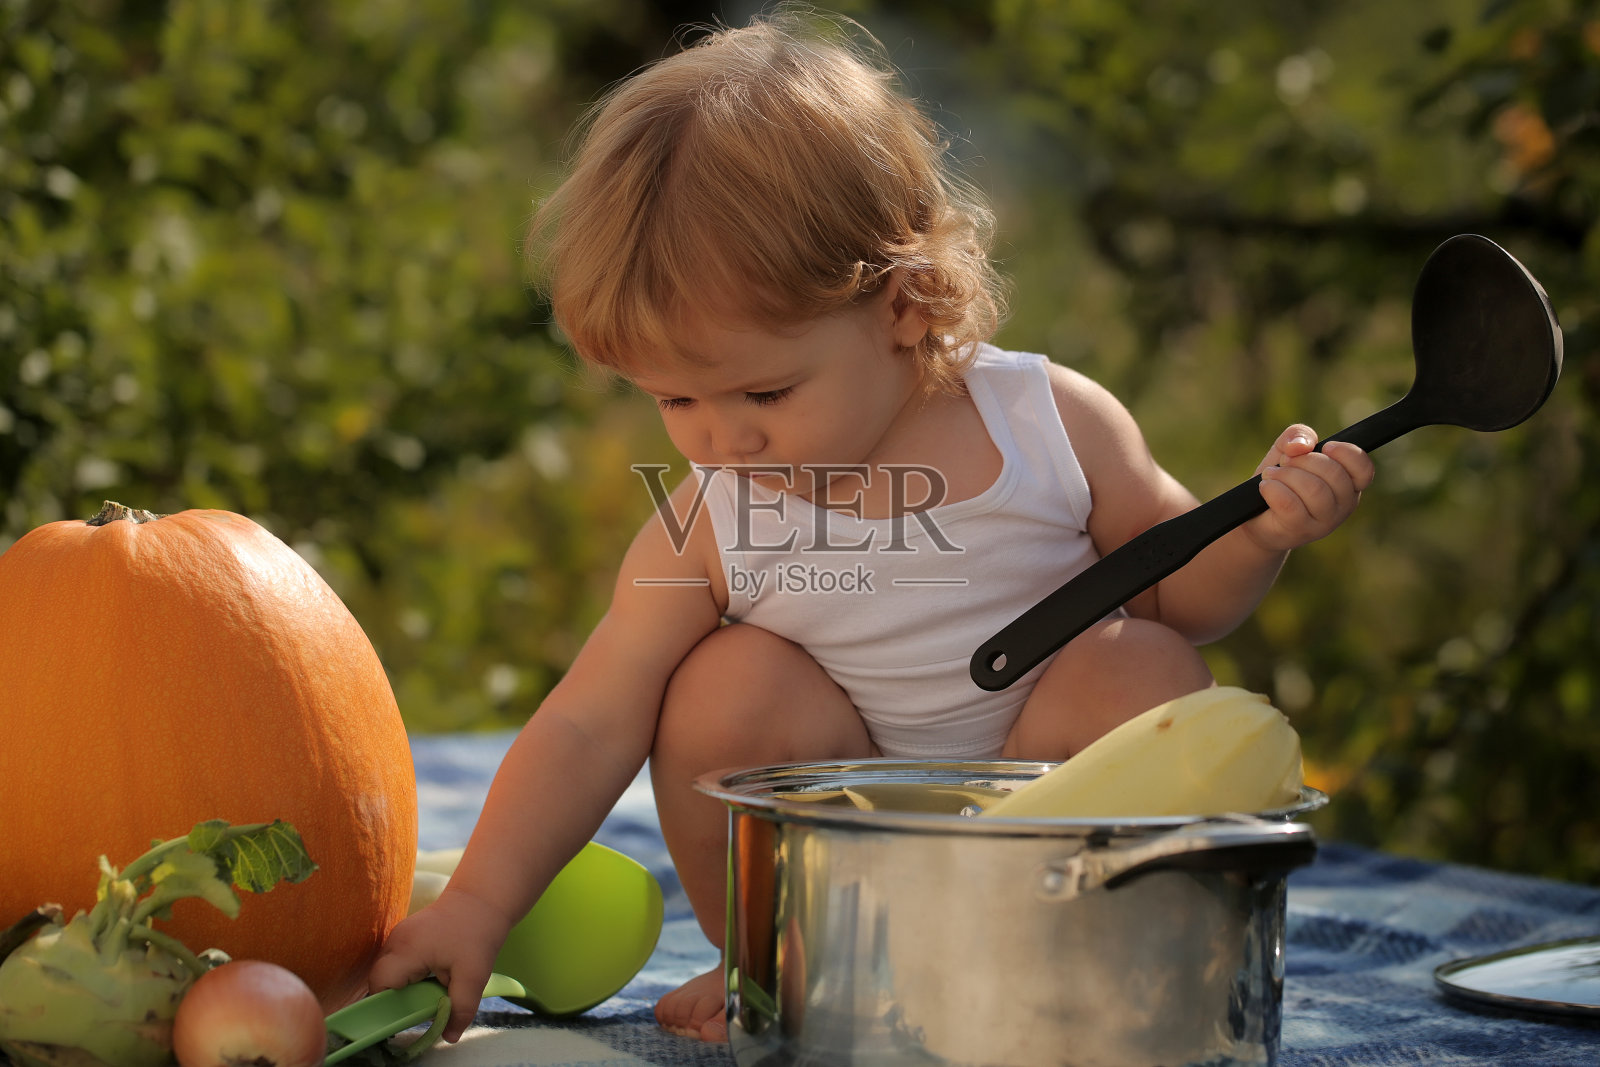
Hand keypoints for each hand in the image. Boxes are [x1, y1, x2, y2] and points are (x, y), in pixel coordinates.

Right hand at [367, 886, 515, 1042]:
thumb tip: (450, 1037)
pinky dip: (409, 971)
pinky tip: (431, 972)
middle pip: (380, 978)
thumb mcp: (474, 975)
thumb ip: (461, 1008)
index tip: (407, 1012)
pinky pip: (397, 960)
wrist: (483, 899)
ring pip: (388, 969)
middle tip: (423, 1000)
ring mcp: (398, 934)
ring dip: (404, 983)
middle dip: (397, 995)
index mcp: (407, 949)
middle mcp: (396, 940)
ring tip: (430, 984)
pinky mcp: (405, 933)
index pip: (379, 983)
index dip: (387, 1003)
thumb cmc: (478, 934)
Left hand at [1246, 424, 1373, 552]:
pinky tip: (1265, 486)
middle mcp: (1343, 506)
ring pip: (1314, 489)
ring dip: (1286, 475)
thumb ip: (1299, 435)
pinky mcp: (1300, 530)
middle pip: (1334, 474)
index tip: (1325, 447)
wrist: (1256, 515)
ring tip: (1270, 475)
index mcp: (1349, 485)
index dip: (1347, 453)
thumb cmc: (1280, 480)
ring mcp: (1324, 522)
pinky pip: (1290, 504)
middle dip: (1304, 460)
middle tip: (1285, 461)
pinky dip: (1273, 488)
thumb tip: (1300, 445)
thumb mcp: (1289, 449)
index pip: (1364, 469)